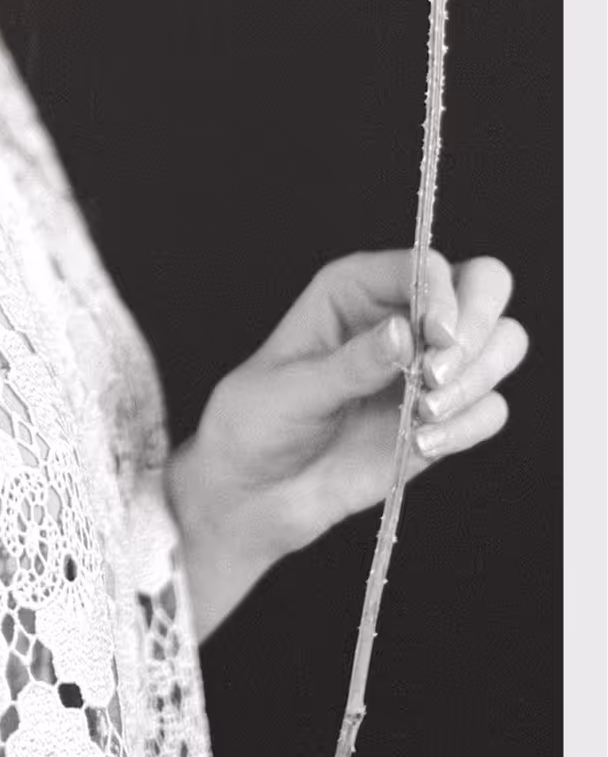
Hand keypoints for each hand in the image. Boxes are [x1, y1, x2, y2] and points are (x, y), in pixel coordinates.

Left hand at [165, 249, 527, 638]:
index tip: (436, 337)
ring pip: (502, 345)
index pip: (427, 265)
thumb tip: (403, 333)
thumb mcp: (291, 390)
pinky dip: (469, 426)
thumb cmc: (255, 423)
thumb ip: (350, 364)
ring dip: (476, 380)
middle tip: (437, 375)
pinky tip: (422, 443)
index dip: (444, 294)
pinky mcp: (442, 415)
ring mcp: (427, 367)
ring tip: (423, 416)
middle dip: (476, 327)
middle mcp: (401, 317)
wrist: (255, 491)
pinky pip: (491, 408)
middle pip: (485, 287)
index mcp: (355, 289)